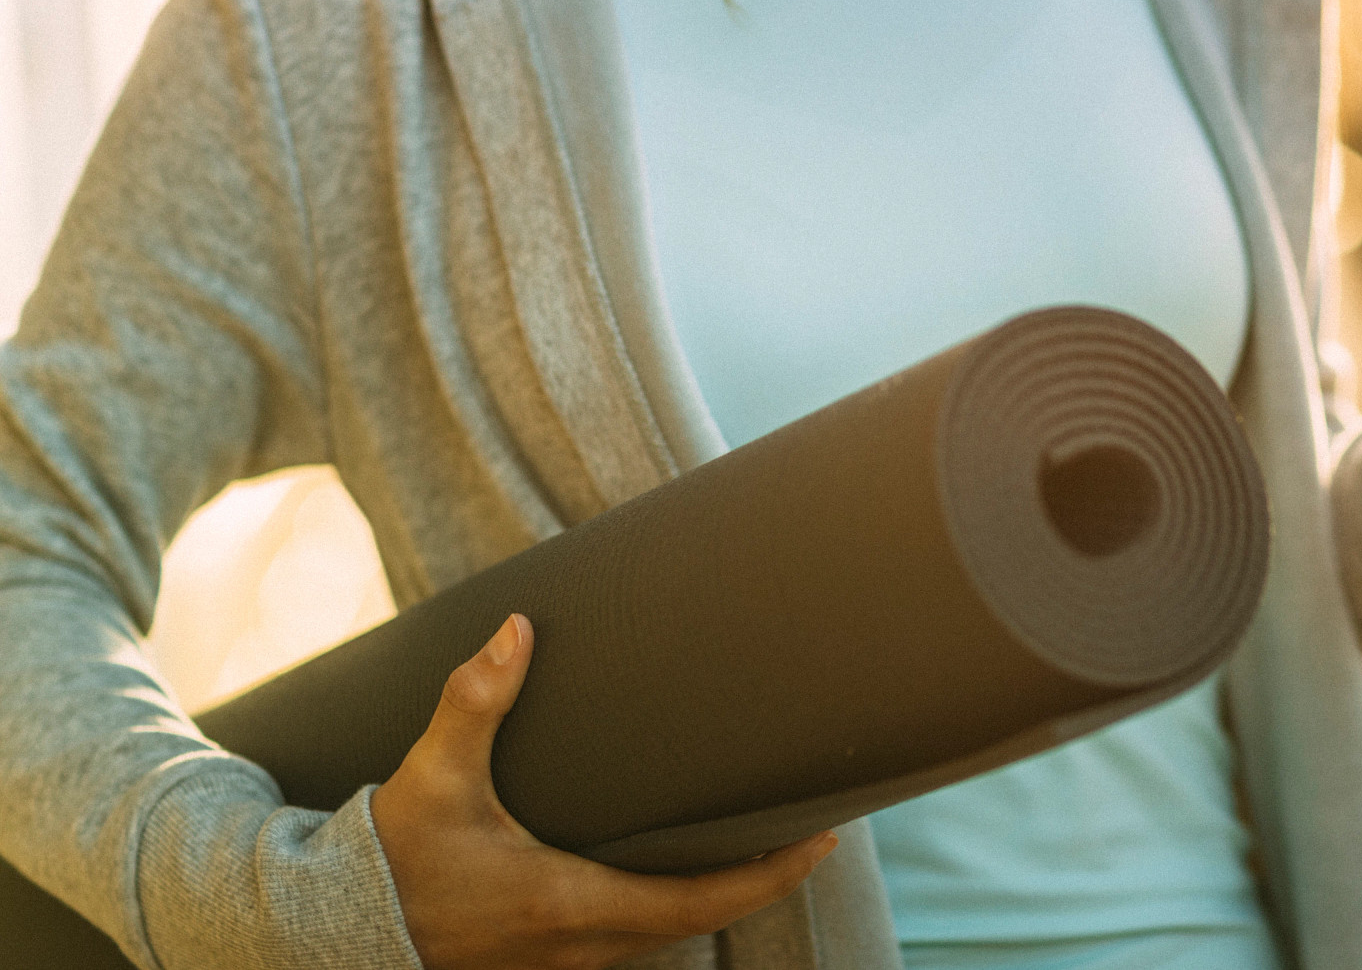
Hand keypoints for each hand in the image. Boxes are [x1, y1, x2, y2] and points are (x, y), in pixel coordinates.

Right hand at [370, 615, 836, 969]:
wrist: (333, 935)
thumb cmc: (391, 865)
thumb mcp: (431, 781)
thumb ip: (475, 703)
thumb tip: (516, 628)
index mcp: (572, 905)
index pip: (704, 901)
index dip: (773, 874)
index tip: (826, 837)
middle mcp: (581, 947)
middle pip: (702, 920)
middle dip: (761, 877)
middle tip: (808, 821)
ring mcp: (565, 964)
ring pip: (668, 934)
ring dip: (717, 893)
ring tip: (760, 836)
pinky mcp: (548, 962)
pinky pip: (633, 939)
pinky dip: (672, 907)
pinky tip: (681, 866)